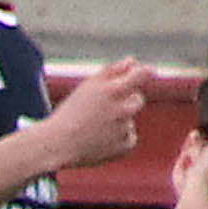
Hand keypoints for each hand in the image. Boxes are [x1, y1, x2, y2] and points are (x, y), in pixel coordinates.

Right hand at [40, 57, 154, 172]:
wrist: (58, 145)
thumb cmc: (71, 112)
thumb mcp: (87, 86)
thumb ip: (112, 71)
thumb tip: (133, 62)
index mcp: (112, 91)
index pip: (140, 75)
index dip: (145, 72)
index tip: (149, 71)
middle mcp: (122, 109)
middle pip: (137, 99)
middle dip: (125, 101)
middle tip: (103, 109)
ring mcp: (124, 129)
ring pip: (129, 120)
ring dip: (118, 121)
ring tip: (95, 128)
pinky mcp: (124, 146)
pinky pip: (128, 137)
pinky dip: (118, 138)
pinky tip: (100, 140)